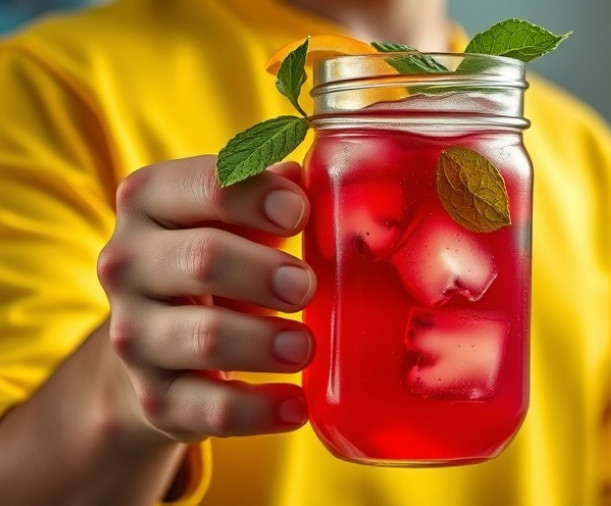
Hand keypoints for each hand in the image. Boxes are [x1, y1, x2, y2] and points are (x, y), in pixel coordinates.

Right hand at [98, 155, 315, 443]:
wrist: (155, 345)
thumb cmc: (210, 258)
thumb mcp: (231, 217)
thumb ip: (268, 193)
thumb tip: (307, 179)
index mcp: (150, 200)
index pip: (205, 184)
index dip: (255, 195)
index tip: (298, 211)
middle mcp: (128, 263)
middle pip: (203, 258)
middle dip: (262, 272)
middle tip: (305, 285)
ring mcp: (136, 334)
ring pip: (204, 337)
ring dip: (262, 342)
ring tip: (305, 347)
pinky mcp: (155, 397)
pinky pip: (208, 408)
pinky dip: (258, 410)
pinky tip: (296, 405)